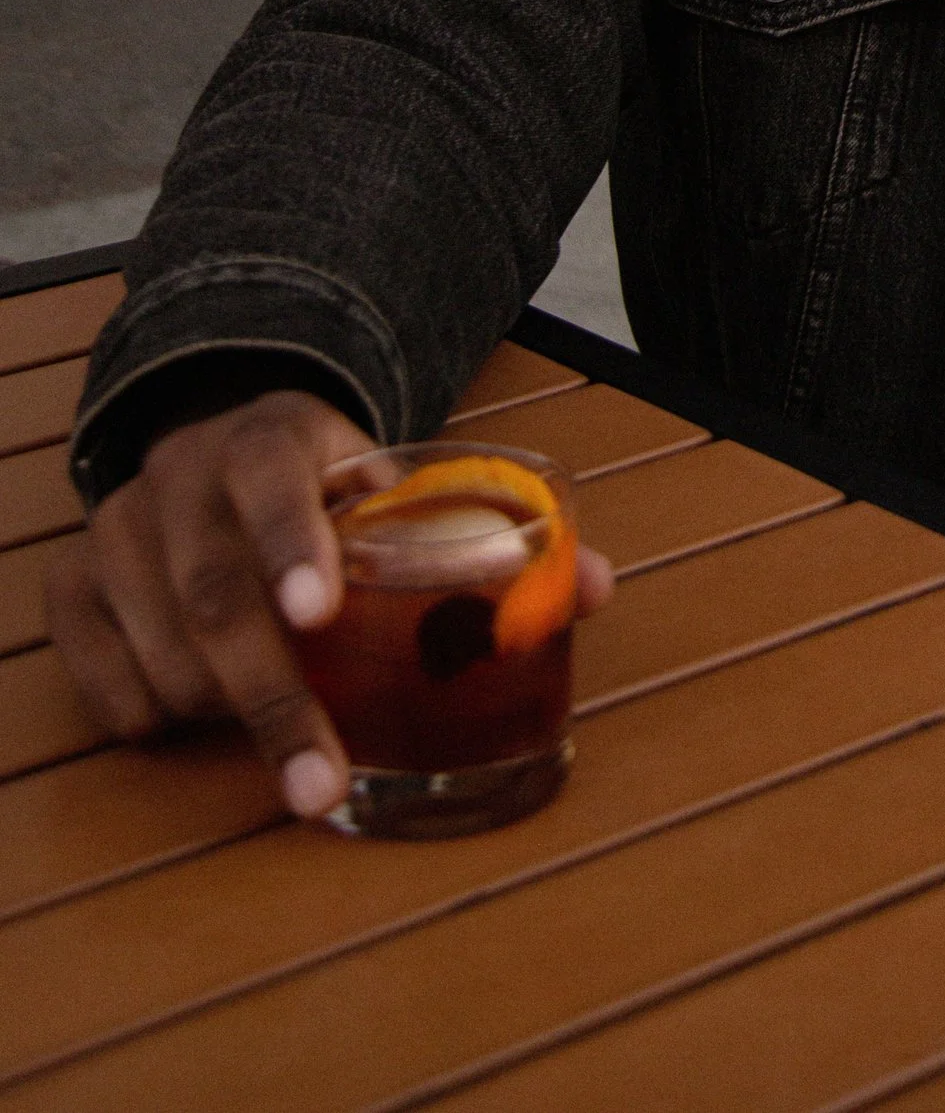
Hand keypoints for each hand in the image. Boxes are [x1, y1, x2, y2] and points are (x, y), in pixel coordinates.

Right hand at [46, 390, 616, 818]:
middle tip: (322, 780)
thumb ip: (484, 533)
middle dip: (272, 698)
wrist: (219, 438)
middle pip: (215, 593)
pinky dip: (150, 720)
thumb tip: (600, 587)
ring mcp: (120, 529)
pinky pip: (99, 682)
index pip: (277, 477)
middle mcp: (184, 475)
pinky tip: (199, 723)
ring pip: (161, 648)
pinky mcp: (72, 584)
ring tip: (287, 740)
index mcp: (273, 437)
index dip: (294, 543)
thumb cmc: (326, 484)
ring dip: (223, 717)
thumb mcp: (394, 482)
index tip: (320, 612)